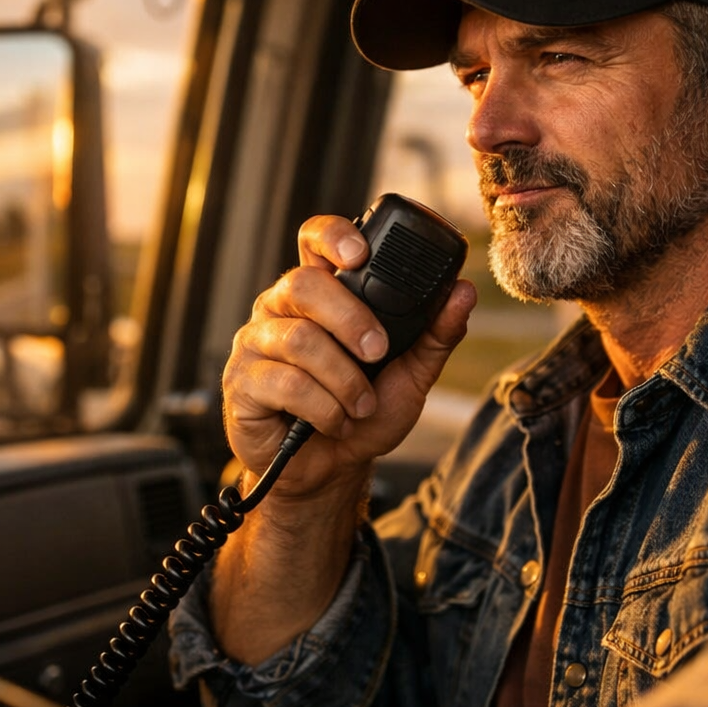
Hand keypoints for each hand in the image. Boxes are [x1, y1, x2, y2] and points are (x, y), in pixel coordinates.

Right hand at [221, 213, 475, 501]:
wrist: (331, 470)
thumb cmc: (365, 414)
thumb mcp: (411, 374)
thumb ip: (435, 333)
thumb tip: (464, 292)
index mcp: (322, 293)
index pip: (314, 240)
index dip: (333, 236)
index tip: (361, 255)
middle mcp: (282, 309)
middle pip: (303, 285)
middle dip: (350, 320)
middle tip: (378, 353)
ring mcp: (257, 343)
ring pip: (298, 339)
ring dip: (343, 379)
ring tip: (361, 405)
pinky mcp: (243, 383)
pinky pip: (282, 382)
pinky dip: (322, 408)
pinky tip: (336, 422)